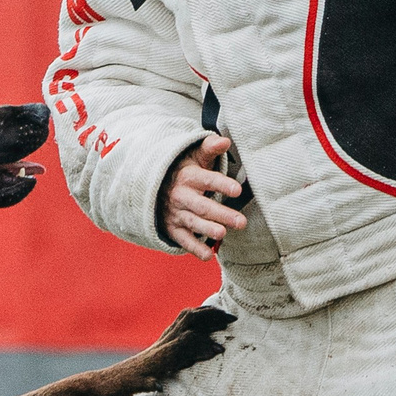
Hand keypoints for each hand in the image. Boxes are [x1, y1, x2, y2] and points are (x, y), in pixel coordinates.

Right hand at [162, 135, 246, 259]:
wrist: (153, 187)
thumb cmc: (184, 170)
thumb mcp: (195, 156)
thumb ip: (210, 147)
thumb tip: (226, 140)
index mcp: (188, 176)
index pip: (206, 180)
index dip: (221, 184)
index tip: (237, 190)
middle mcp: (181, 196)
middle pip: (202, 206)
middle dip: (221, 214)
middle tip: (241, 222)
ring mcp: (176, 214)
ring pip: (193, 223)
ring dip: (207, 229)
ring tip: (222, 234)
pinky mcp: (173, 229)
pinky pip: (183, 240)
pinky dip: (194, 248)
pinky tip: (207, 255)